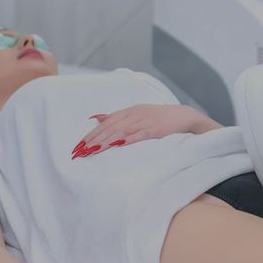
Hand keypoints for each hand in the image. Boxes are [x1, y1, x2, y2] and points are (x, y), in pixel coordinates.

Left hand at [72, 104, 219, 158]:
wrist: (184, 116)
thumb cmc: (159, 118)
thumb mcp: (136, 114)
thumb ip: (116, 117)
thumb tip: (95, 118)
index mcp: (129, 111)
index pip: (106, 122)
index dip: (92, 134)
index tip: (79, 145)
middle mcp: (135, 114)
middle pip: (110, 127)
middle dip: (94, 139)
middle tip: (80, 151)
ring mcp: (145, 121)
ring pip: (121, 131)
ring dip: (106, 141)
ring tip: (92, 150)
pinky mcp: (155, 129)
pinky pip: (139, 134)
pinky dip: (127, 139)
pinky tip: (117, 145)